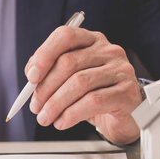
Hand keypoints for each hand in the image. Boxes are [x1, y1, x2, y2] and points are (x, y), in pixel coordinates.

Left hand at [24, 26, 141, 144]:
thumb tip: (32, 77)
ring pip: (79, 83)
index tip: (31, 77)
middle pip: (68, 62)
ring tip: (46, 118)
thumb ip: (50, 72)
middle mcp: (108, 51)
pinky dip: (71, 114)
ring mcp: (121, 70)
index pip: (65, 36)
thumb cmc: (92, 95)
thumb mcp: (69, 80)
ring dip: (55, 104)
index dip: (44, 55)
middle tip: (35, 107)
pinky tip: (62, 122)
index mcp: (91, 41)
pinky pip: (93, 101)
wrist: (122, 117)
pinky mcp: (128, 92)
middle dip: (45, 88)